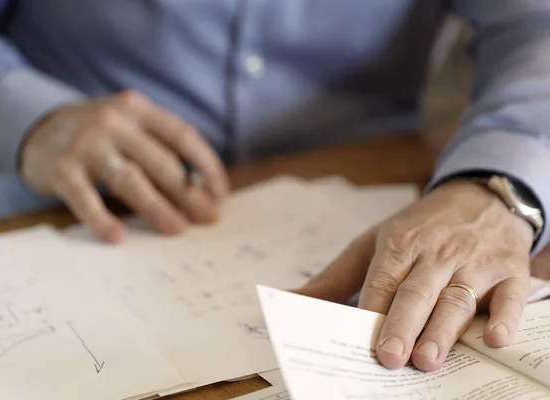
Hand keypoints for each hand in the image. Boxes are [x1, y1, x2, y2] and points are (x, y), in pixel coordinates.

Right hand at [20, 91, 228, 241]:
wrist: (39, 128)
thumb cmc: (102, 137)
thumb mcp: (132, 130)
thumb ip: (161, 152)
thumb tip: (202, 194)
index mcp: (139, 110)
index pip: (183, 136)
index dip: (206, 165)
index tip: (220, 193)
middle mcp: (115, 121)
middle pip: (161, 162)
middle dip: (189, 193)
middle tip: (207, 218)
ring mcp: (86, 143)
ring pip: (130, 180)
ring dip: (158, 207)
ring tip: (177, 229)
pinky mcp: (61, 168)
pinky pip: (85, 198)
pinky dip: (101, 219)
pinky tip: (118, 237)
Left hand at [296, 180, 533, 371]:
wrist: (479, 196)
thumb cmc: (419, 229)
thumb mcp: (373, 243)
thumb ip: (334, 277)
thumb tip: (288, 299)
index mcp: (400, 244)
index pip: (383, 281)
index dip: (372, 311)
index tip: (360, 342)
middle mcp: (437, 253)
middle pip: (417, 292)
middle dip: (402, 325)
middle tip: (390, 358)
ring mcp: (475, 262)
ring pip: (457, 298)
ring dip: (443, 329)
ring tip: (426, 359)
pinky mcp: (510, 271)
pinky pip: (511, 296)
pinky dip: (506, 317)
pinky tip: (496, 338)